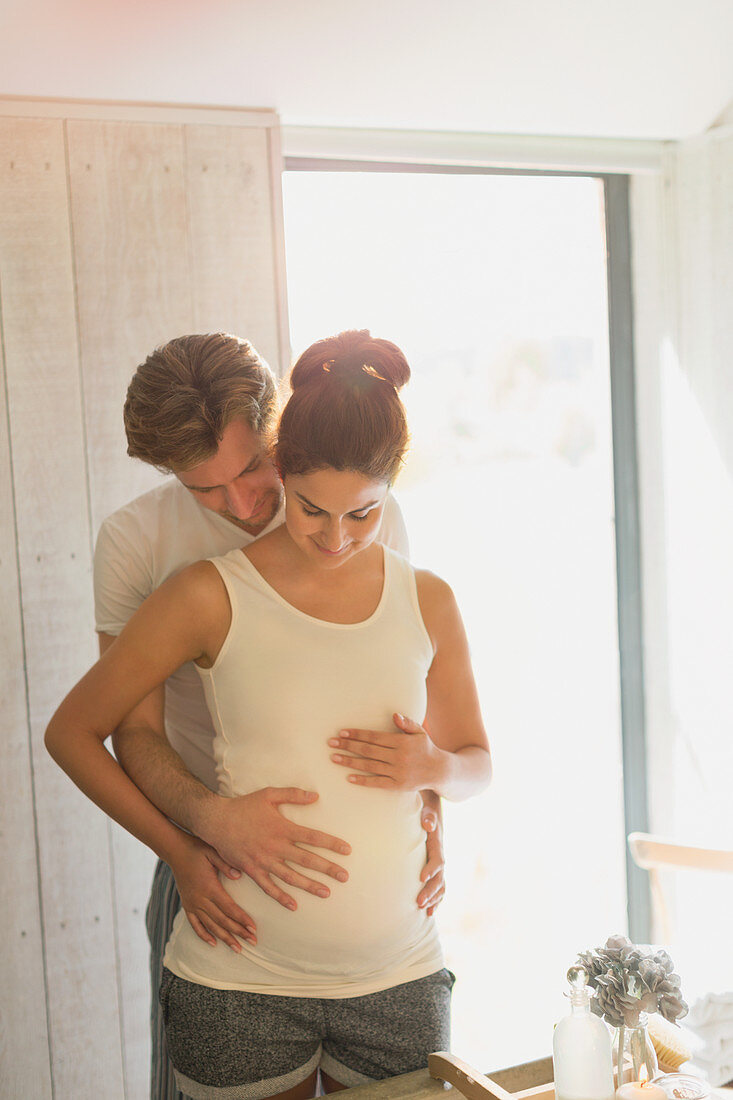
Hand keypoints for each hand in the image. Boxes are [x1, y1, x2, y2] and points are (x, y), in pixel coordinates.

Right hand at [170, 834, 256, 950]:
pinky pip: (194, 924)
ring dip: (225, 938)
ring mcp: (192, 903)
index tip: (254, 929)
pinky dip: (203, 935)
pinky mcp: (187, 904)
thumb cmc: (197, 849)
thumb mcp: (213, 852)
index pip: (229, 908)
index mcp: (209, 887)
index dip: (242, 919)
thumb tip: (239, 876)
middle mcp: (200, 899)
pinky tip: (213, 944)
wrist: (176, 851)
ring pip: (210, 926)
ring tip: (237, 949)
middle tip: (253, 942)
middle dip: (238, 932)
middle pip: (222, 920)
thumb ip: (226, 864)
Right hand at [202, 787, 350, 910]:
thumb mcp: (268, 794)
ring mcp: (264, 861)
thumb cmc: (243, 806)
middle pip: (306, 860)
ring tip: (326, 892)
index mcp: (282, 827)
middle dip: (327, 869)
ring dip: (309, 885)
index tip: (347, 851)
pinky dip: (281, 897)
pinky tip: (294, 905)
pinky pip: (269, 887)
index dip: (331, 844)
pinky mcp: (252, 870)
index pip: (313, 837)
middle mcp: (276, 846)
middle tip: (345, 877)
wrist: (215, 820)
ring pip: (291, 877)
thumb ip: (293, 794)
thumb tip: (315, 796)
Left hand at [328, 713, 441, 790]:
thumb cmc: (426, 748)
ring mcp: (398, 772)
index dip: (357, 734)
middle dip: (348, 746)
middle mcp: (399, 756)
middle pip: (368, 750)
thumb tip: (394, 715)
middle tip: (330, 742)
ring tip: (334, 757)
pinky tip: (349, 777)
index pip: (374, 737)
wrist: (440, 771)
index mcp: (402, 742)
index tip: (342, 732)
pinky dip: (362, 780)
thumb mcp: (419, 732)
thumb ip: (407, 723)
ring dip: (350, 762)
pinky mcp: (398, 785)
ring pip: (369, 766)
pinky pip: (377, 782)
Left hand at [417, 804, 444, 916]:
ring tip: (423, 910)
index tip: (421, 878)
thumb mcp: (427, 813)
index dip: (431, 869)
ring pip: (440, 886)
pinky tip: (429, 912)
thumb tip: (428, 823)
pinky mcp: (434, 873)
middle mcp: (440, 859)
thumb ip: (428, 818)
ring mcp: (438, 867)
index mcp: (437, 846)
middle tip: (419, 902)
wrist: (430, 816)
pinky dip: (436, 900)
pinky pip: (439, 889)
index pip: (438, 860)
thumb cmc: (425, 815)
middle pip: (439, 878)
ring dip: (433, 899)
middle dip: (430, 891)